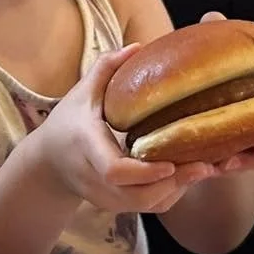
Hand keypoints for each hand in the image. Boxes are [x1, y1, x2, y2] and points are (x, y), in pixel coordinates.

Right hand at [31, 46, 214, 214]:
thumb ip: (106, 68)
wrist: (48, 166)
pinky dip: (170, 195)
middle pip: (137, 195)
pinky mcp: (116, 207)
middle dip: (174, 184)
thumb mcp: (81, 93)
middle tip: (205, 165)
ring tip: (203, 167)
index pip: (114, 170)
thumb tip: (138, 46)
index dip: (144, 172)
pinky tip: (187, 175)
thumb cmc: (67, 124)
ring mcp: (106, 198)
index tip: (171, 163)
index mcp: (86, 146)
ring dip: (177, 190)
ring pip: (147, 205)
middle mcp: (95, 178)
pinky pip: (149, 207)